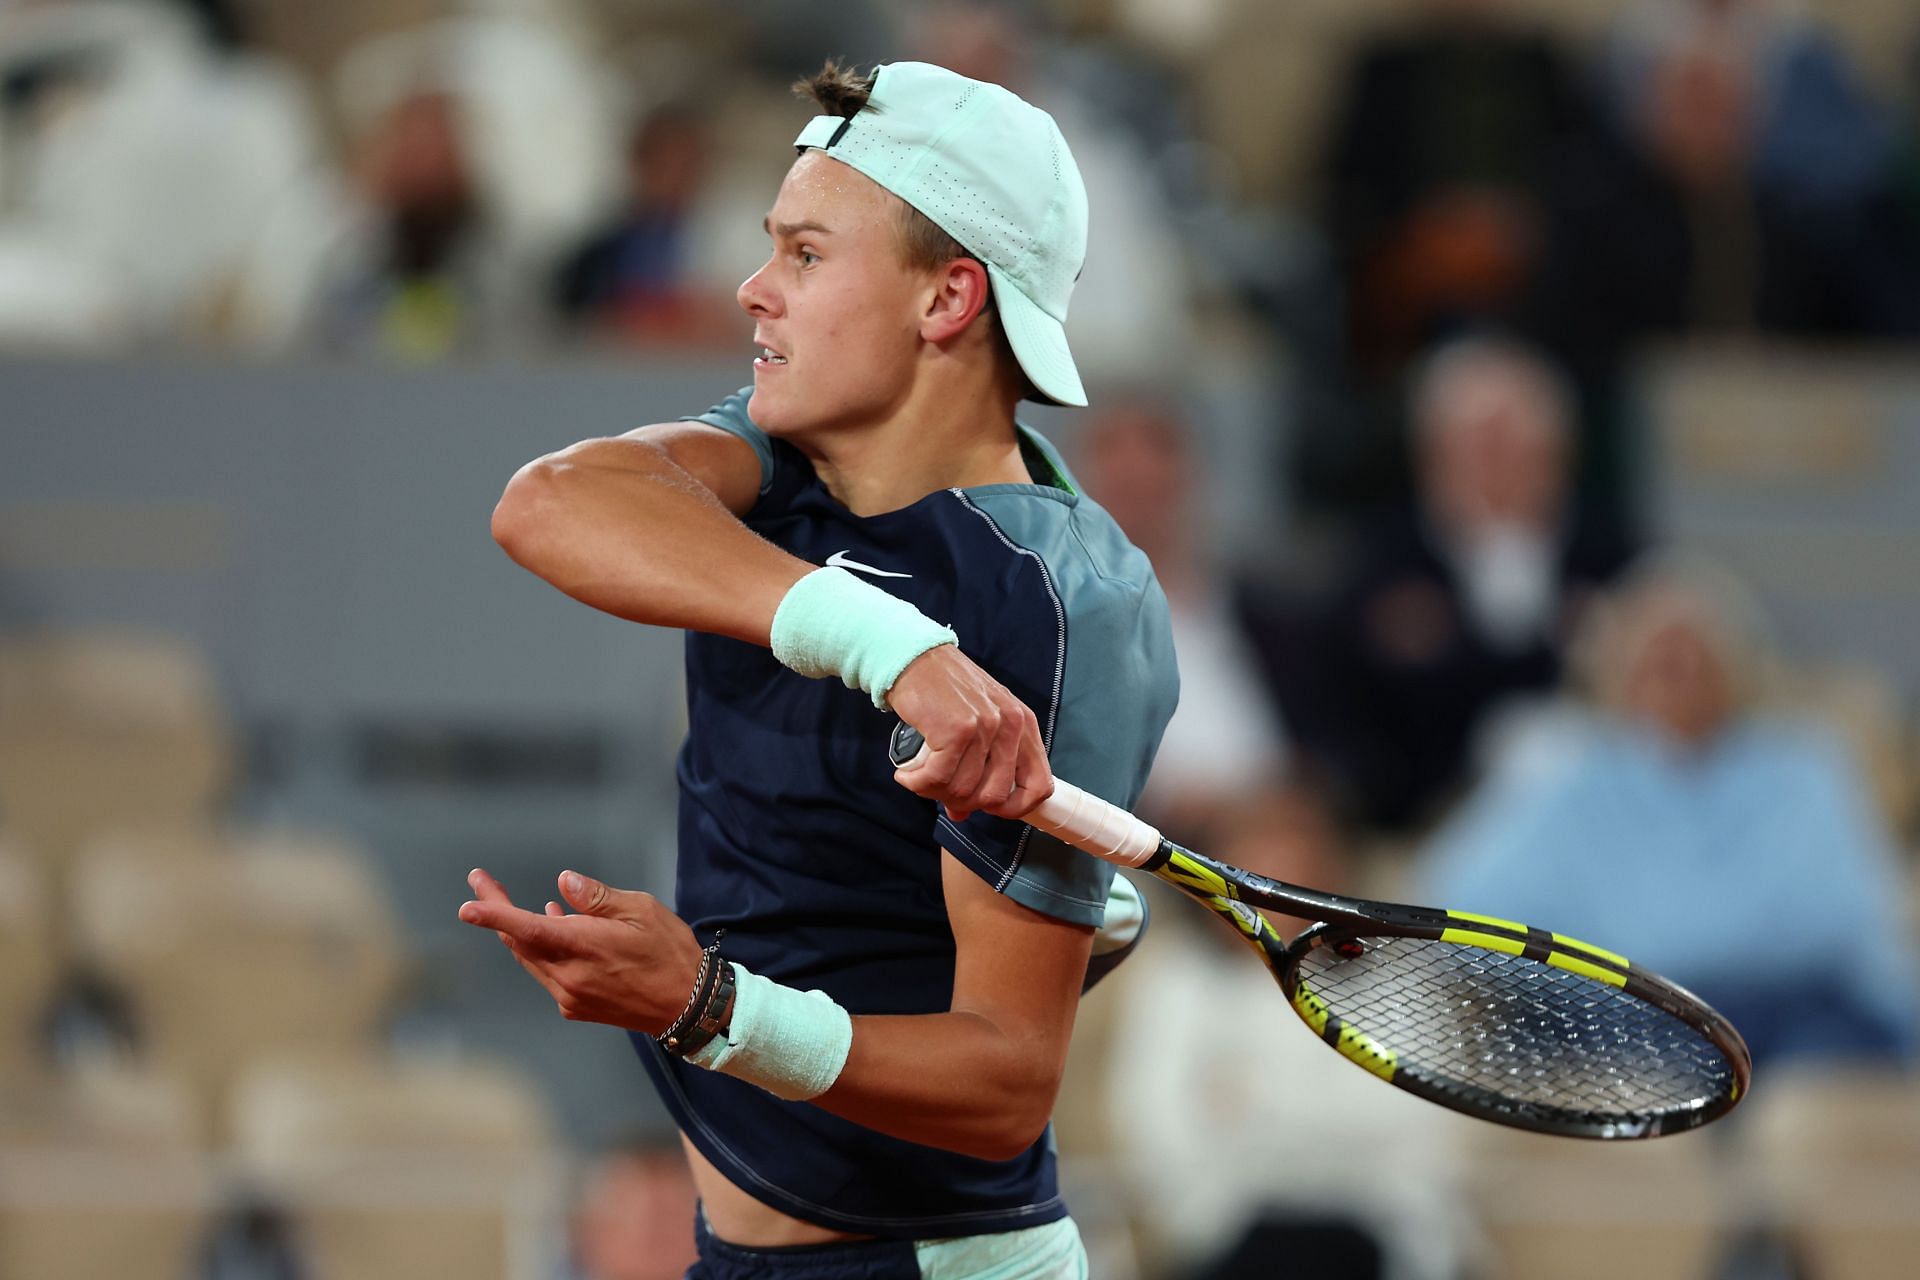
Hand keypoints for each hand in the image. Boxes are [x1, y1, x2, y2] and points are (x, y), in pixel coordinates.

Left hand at [456, 868, 703, 1033]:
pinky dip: (543, 950)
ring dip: (520, 931)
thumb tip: (563, 882)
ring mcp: (570, 996)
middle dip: (498, 912)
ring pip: (531, 959)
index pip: (527, 928)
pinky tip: (555, 930)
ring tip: (517, 906)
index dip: (494, 915)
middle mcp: (569, 976)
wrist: (689, 1006)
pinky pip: (548, 974)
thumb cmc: (670, 952)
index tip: (467, 906)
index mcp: (584, 947)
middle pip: (520, 941)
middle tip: (483, 883)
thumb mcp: (641, 910)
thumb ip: (596, 898)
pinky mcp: (576, 1008)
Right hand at [886, 644, 1052, 821]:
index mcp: (1024, 724)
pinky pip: (938, 778)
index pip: (1040, 785)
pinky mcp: (956, 730)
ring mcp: (985, 727)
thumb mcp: (975, 724)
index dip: (1015, 808)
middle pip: (995, 796)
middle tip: (939, 789)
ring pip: (963, 790)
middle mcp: (1011, 724)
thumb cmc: (944, 691)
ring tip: (919, 776)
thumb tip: (962, 813)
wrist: (913, 657)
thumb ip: (978, 767)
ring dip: (934, 791)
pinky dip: (917, 782)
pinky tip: (907, 774)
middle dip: (962, 801)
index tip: (985, 808)